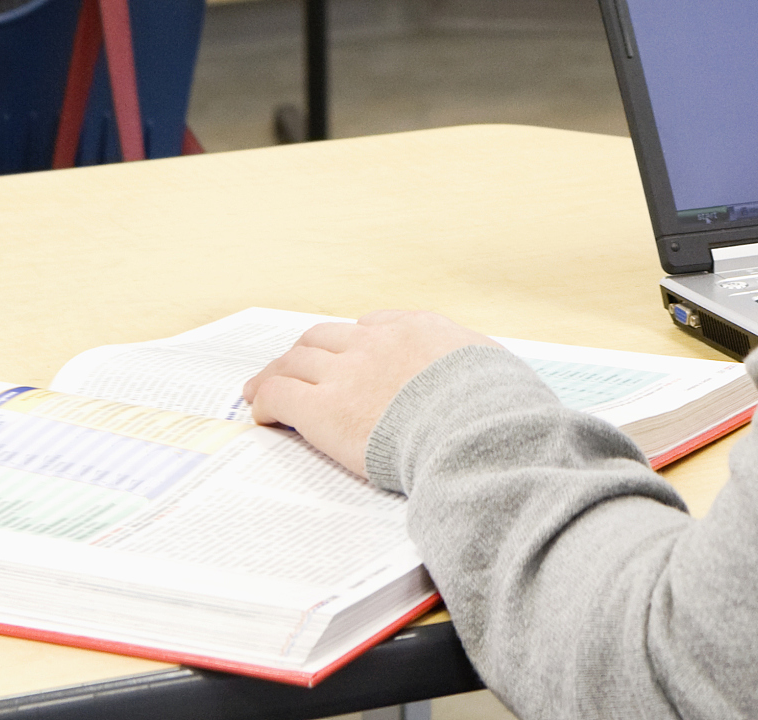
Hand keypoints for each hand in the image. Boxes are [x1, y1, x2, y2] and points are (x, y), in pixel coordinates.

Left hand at [245, 311, 495, 477]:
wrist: (473, 431)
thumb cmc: (495, 409)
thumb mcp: (497, 369)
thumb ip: (480, 367)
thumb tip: (492, 379)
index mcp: (419, 329)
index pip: (373, 326)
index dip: (354, 343)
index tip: (348, 357)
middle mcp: (377, 341)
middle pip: (326, 336)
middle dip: (308, 352)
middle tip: (294, 366)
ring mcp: (347, 372)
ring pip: (296, 359)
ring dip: (277, 372)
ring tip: (262, 388)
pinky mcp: (325, 408)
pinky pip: (280, 392)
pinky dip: (265, 398)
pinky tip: (261, 412)